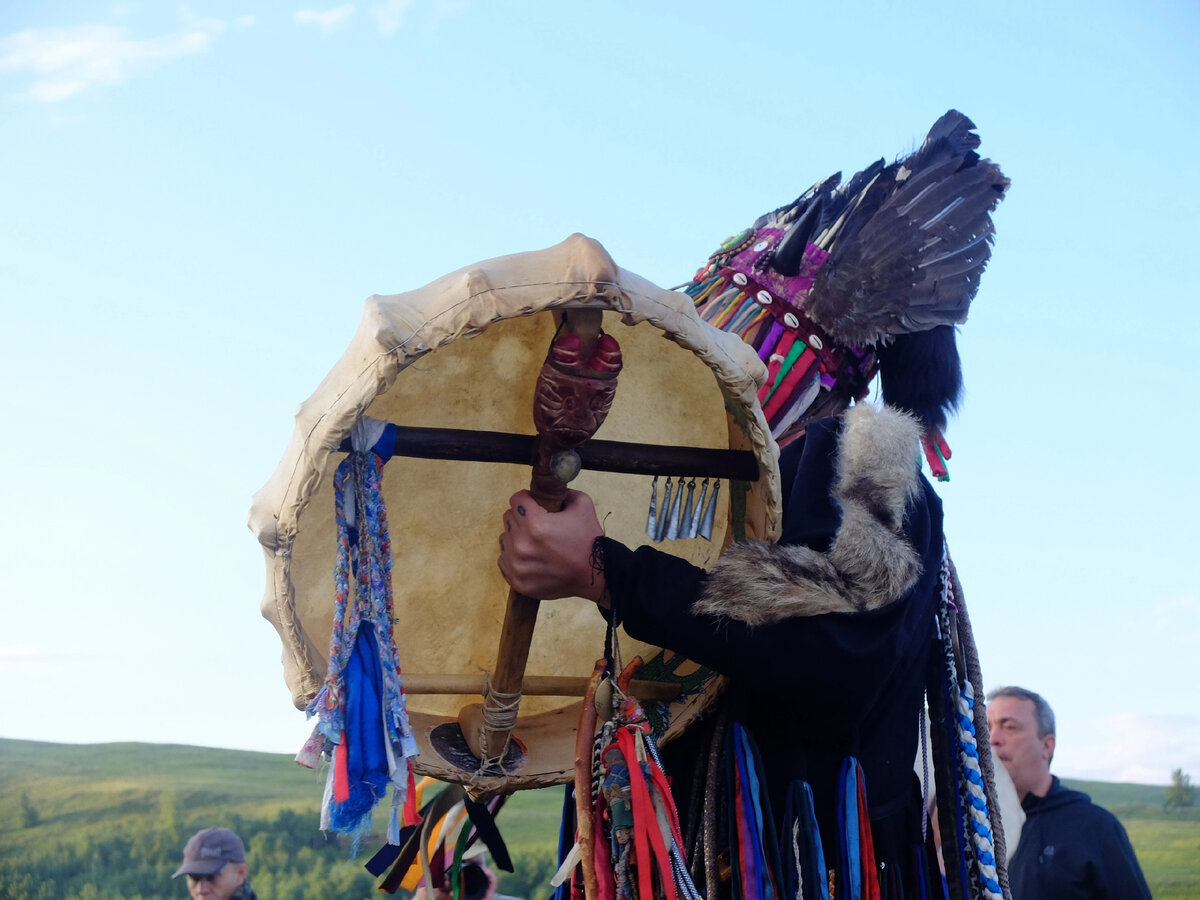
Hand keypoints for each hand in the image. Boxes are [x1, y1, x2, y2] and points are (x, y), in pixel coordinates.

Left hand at [498, 489, 606, 603]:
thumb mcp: (582, 504)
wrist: (595, 574)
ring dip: (517, 537)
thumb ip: (561, 491)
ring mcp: (517, 564)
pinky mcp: (516, 580)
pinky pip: (503, 560)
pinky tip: (531, 558)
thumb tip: (547, 488)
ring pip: (505, 538)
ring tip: (536, 544)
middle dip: (522, 518)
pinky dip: (514, 557)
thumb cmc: (588, 540)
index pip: (516, 499)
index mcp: (535, 523)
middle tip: (539, 526)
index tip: (536, 506)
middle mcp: (522, 543)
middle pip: (509, 518)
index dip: (527, 499)